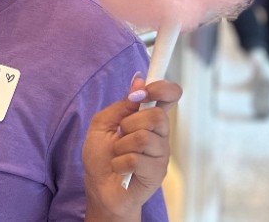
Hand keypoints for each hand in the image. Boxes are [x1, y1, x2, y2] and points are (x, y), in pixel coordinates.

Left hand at [82, 76, 181, 221]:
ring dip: (121, 146)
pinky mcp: (157, 173)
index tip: (145, 91)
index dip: (163, 88)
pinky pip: (136, 159)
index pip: (170, 96)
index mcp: (148, 119)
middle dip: (130, 124)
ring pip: (145, 138)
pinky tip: (120, 169)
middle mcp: (160, 134)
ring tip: (118, 155)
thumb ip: (122, 105)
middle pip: (157, 116)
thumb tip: (138, 80)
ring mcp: (161, 154)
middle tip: (120, 135)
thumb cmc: (101, 156)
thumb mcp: (103, 124)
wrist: (99, 188)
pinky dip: (119, 163)